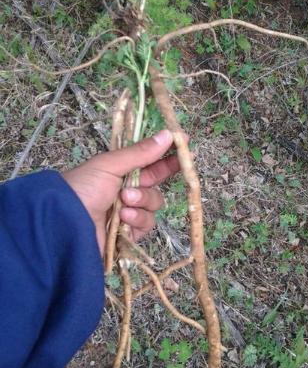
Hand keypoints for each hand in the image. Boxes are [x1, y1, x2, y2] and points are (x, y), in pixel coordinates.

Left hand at [62, 129, 179, 255]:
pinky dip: (137, 220)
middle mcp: (127, 190)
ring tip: (123, 201)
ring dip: (141, 201)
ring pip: (154, 204)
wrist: (64, 222)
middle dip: (156, 178)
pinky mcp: (129, 234)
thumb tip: (168, 134)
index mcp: (121, 171)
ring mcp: (129, 212)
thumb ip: (141, 153)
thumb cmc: (84, 186)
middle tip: (166, 169)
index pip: (151, 162)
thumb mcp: (110, 165)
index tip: (185, 144)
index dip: (168, 155)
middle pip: (156, 183)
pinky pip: (146, 224)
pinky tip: (123, 218)